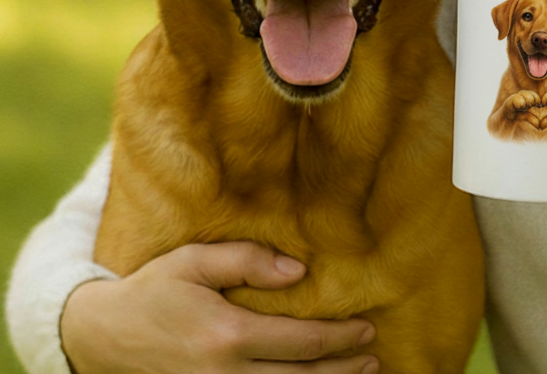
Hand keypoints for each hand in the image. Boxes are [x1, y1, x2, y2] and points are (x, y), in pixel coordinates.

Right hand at [60, 241, 378, 373]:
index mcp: (226, 336)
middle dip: (343, 369)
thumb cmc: (153, 290)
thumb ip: (248, 260)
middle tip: (373, 357)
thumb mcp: (195, 261)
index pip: (301, 342)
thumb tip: (300, 270)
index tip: (367, 328)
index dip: (340, 338)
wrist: (98, 338)